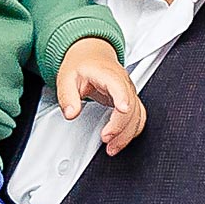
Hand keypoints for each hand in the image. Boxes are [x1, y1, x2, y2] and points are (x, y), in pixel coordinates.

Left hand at [56, 37, 145, 154]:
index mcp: (109, 75)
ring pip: (138, 115)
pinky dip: (131, 132)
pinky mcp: (130, 101)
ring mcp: (129, 93)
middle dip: (121, 126)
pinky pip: (138, 118)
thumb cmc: (82, 65)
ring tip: (112, 148)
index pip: (121, 88)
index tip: (122, 111)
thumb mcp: (66, 78)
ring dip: (127, 134)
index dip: (123, 100)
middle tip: (106, 139)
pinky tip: (120, 141)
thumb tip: (71, 113)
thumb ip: (68, 96)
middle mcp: (124, 84)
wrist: (90, 55)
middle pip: (132, 107)